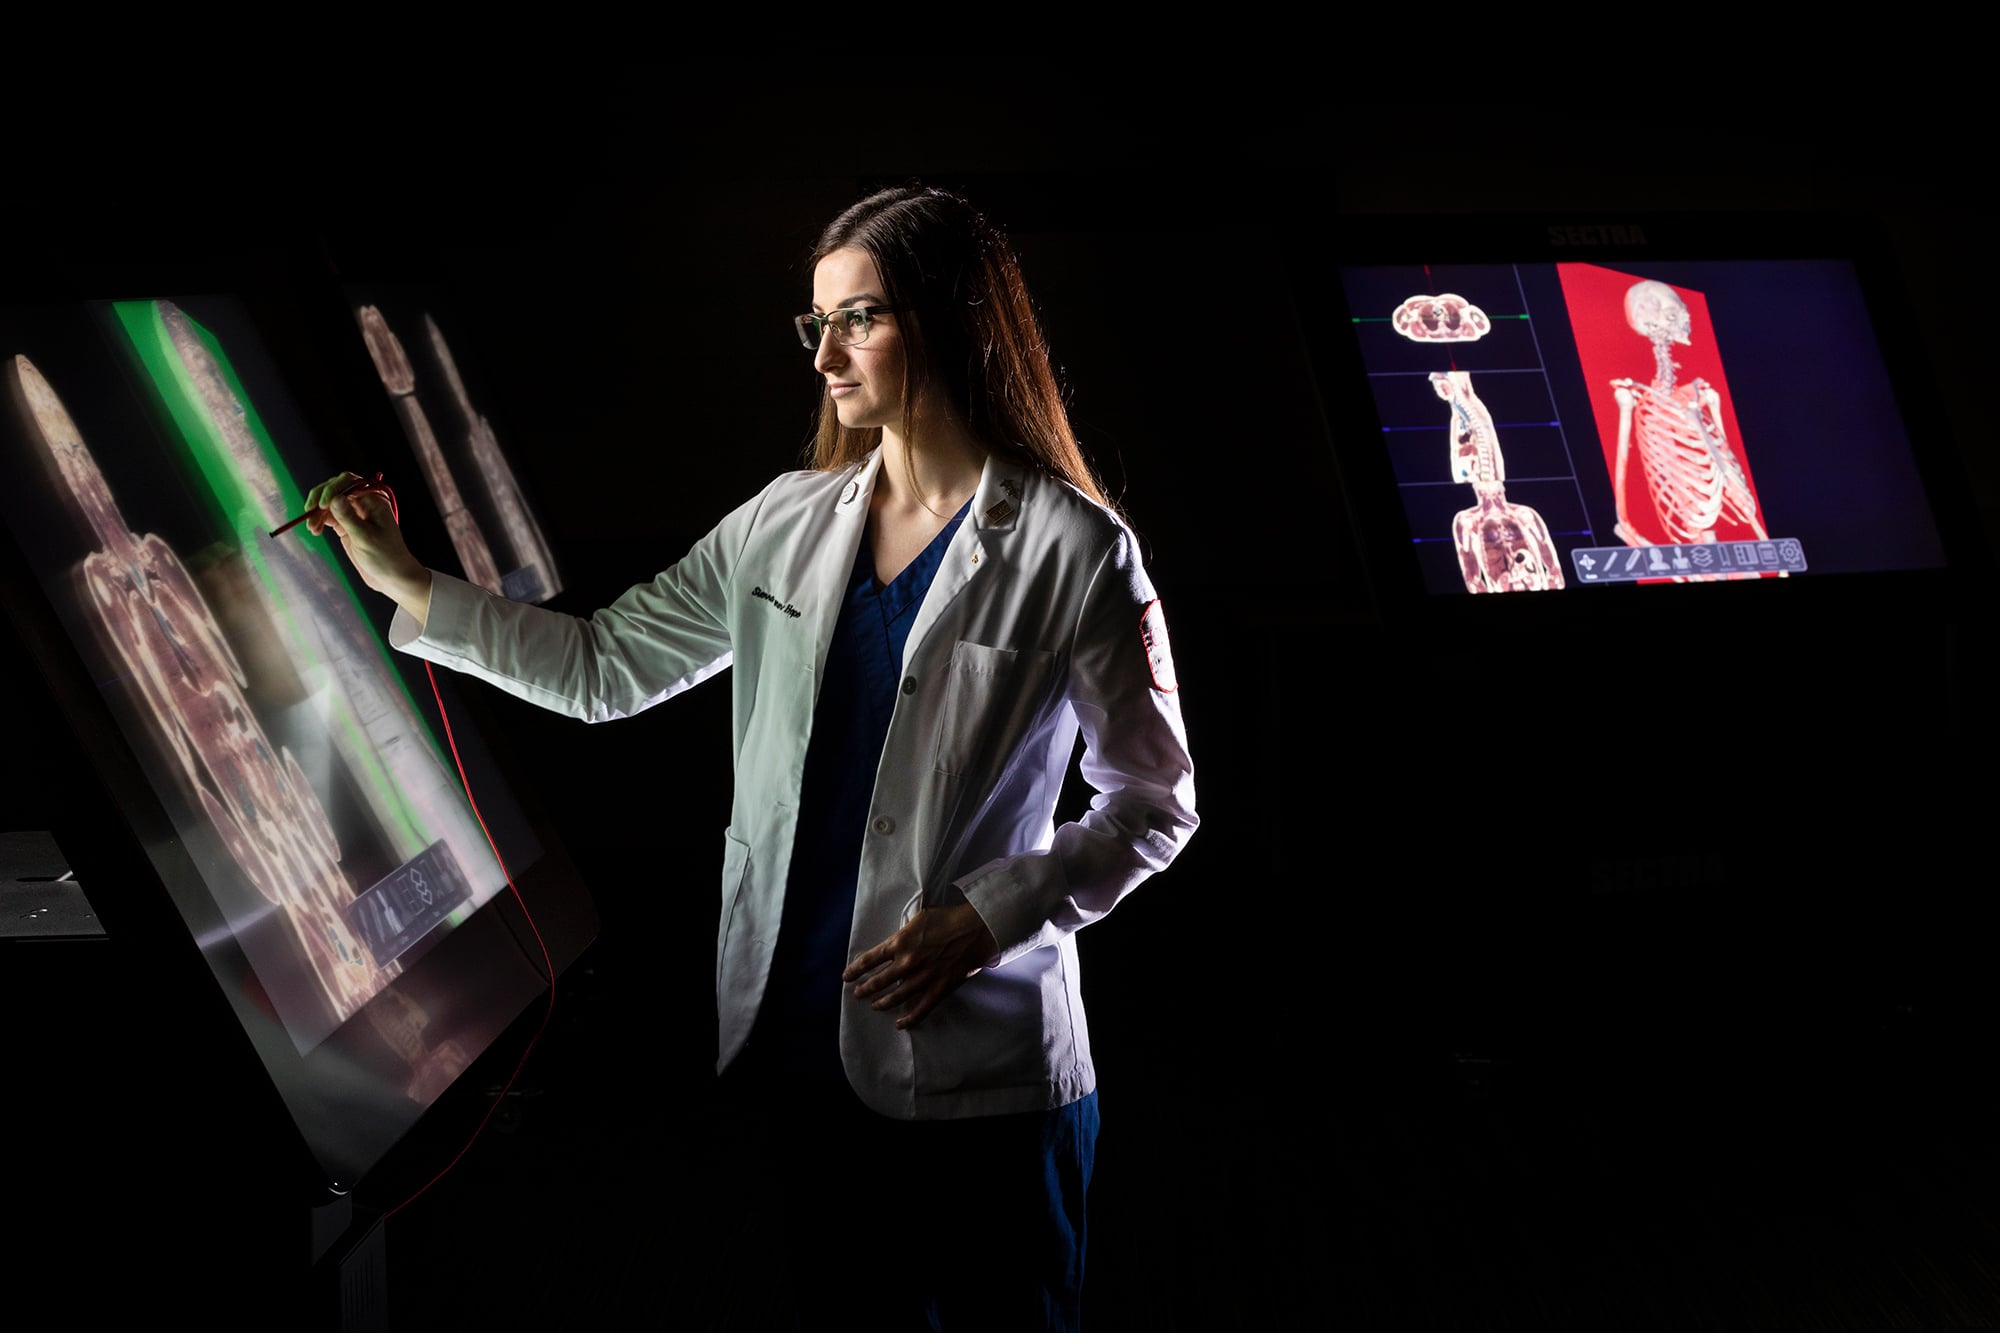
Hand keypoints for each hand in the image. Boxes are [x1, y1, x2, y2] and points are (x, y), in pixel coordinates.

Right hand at [302, 473, 431, 618]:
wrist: (391, 576)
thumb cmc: (385, 557)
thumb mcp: (366, 537)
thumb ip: (349, 518)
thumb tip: (335, 498)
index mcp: (374, 499)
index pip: (348, 482)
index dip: (332, 489)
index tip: (322, 505)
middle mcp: (363, 502)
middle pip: (335, 488)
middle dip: (320, 498)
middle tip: (310, 513)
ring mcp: (353, 513)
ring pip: (328, 502)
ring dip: (316, 512)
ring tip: (312, 529)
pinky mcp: (345, 525)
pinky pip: (327, 515)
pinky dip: (318, 520)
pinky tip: (314, 530)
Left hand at [843, 903, 998, 1030]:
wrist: (976, 928)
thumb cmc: (950, 918)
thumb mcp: (921, 916)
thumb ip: (905, 931)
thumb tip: (898, 938)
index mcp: (900, 942)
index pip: (870, 959)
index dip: (855, 969)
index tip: (847, 976)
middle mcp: (907, 962)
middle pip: (879, 981)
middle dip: (865, 989)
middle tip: (857, 993)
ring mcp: (923, 977)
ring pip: (896, 997)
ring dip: (882, 1003)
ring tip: (874, 1006)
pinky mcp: (939, 988)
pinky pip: (921, 1008)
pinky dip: (909, 1018)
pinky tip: (900, 1024)